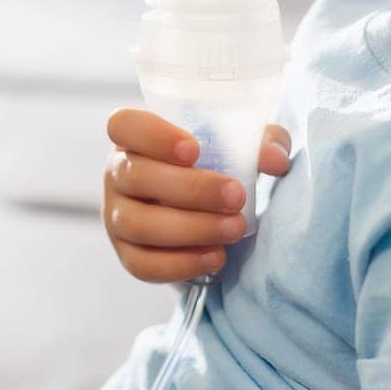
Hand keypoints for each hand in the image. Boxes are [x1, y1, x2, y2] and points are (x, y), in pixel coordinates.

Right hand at [101, 106, 292, 282]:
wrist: (206, 214)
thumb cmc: (216, 166)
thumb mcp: (238, 146)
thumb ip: (260, 143)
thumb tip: (274, 160)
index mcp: (135, 137)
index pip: (124, 124)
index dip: (153, 135)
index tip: (194, 150)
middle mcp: (118, 173)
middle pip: (137, 177)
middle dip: (192, 189)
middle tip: (237, 196)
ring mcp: (116, 216)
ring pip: (140, 224)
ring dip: (192, 229)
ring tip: (235, 228)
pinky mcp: (127, 255)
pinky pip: (144, 265)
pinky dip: (183, 264)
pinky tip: (216, 257)